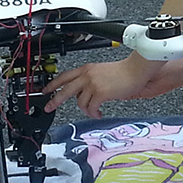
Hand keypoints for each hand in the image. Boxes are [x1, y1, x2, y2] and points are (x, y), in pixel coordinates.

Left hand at [43, 56, 161, 117]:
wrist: (136, 70)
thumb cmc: (125, 72)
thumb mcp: (102, 72)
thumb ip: (91, 80)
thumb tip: (85, 94)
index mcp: (87, 69)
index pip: (64, 76)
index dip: (53, 84)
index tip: (45, 90)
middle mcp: (87, 75)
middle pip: (64, 89)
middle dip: (55, 100)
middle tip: (49, 107)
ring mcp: (93, 84)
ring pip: (79, 102)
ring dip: (85, 110)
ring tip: (93, 112)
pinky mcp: (100, 93)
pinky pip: (91, 107)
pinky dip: (93, 112)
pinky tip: (98, 113)